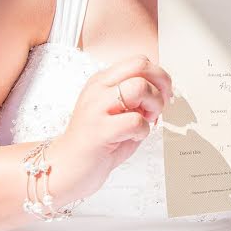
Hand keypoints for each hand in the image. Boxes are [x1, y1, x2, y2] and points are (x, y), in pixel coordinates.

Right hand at [51, 55, 172, 201]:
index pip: (138, 61)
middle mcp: (98, 89)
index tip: (164, 94)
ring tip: (147, 120)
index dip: (159, 76)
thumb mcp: (116, 113)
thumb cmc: (96, 143)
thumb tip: (163, 92)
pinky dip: (144, 130)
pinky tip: (134, 137)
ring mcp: (96, 108)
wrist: (66, 168)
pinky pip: (135, 121)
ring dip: (154, 105)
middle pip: (140, 66)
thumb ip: (137, 100)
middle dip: (161, 84)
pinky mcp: (99, 130)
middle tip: (160, 105)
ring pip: (139, 87)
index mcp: (102, 81)